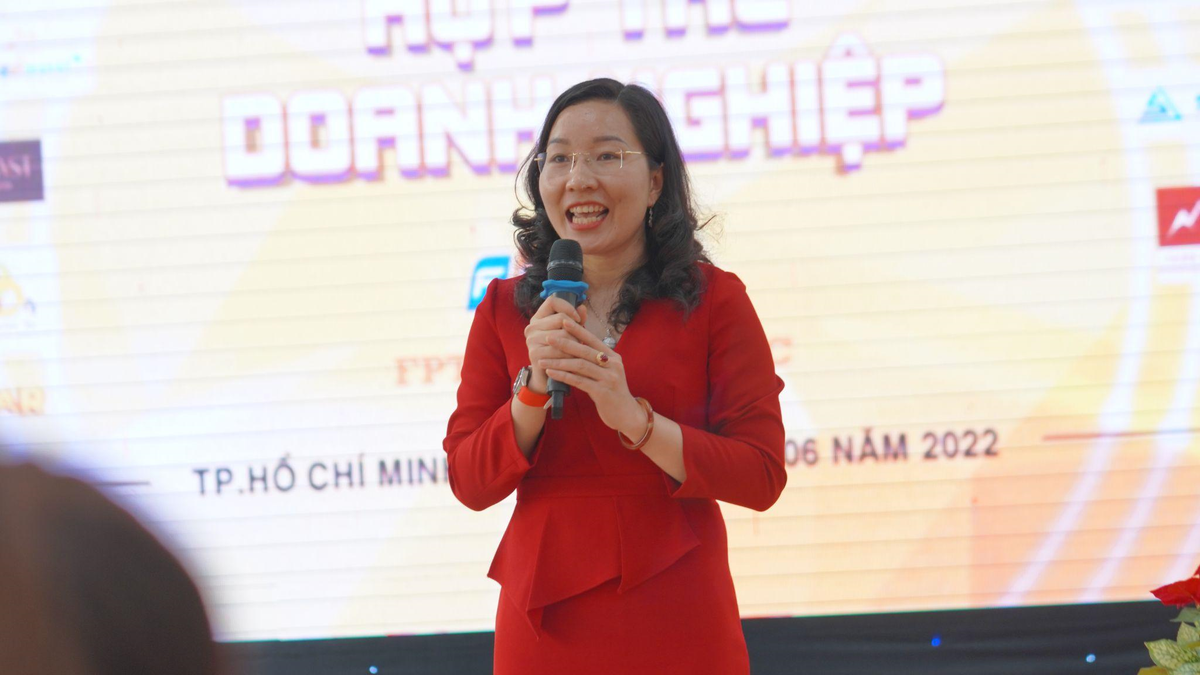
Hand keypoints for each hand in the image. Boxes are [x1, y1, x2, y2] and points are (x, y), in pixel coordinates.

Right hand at [523, 296, 588, 393]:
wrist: (549, 378)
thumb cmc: (562, 353)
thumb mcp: (570, 334)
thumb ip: (576, 321)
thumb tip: (583, 308)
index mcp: (539, 318)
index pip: (552, 301)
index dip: (568, 307)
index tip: (578, 319)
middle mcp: (532, 327)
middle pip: (561, 319)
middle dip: (575, 331)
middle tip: (579, 342)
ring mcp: (531, 340)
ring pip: (563, 335)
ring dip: (575, 345)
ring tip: (577, 353)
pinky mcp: (535, 353)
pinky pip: (560, 350)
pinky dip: (570, 356)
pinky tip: (572, 361)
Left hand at [539, 318, 646, 438]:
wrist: (626, 414)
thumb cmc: (612, 391)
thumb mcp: (607, 372)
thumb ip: (594, 359)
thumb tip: (575, 344)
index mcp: (614, 356)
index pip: (593, 339)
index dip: (578, 329)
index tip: (563, 321)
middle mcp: (613, 365)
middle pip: (585, 351)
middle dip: (565, 343)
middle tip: (548, 338)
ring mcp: (609, 378)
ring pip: (580, 366)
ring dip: (559, 361)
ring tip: (542, 359)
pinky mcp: (603, 392)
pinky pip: (579, 381)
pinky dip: (563, 376)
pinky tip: (551, 372)